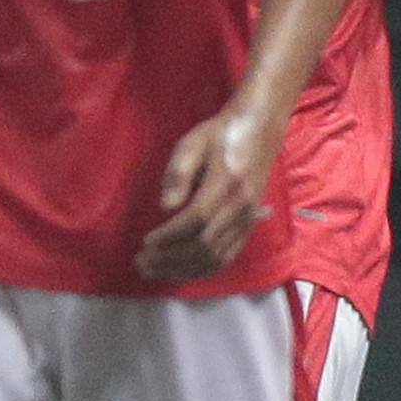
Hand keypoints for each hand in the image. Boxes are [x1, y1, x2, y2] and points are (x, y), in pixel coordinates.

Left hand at [135, 105, 277, 281]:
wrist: (259, 131)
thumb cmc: (219, 135)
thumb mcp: (192, 142)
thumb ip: (178, 173)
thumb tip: (166, 206)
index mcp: (227, 184)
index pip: (196, 220)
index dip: (170, 236)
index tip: (146, 241)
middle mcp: (241, 207)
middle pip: (205, 245)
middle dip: (171, 258)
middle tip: (142, 261)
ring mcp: (248, 219)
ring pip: (216, 257)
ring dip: (183, 269)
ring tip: (153, 269)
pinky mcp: (249, 227)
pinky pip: (227, 257)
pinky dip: (201, 269)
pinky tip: (179, 270)